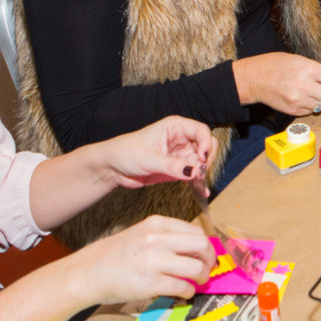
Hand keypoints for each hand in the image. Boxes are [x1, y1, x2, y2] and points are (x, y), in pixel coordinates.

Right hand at [72, 215, 215, 303]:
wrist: (86, 273)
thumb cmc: (115, 256)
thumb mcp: (142, 235)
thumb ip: (167, 238)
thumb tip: (197, 250)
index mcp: (157, 223)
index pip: (196, 231)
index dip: (206, 246)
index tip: (206, 255)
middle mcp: (157, 239)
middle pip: (202, 246)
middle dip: (210, 260)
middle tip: (207, 269)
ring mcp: (154, 261)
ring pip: (196, 268)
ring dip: (202, 278)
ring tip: (196, 282)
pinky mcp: (150, 283)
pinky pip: (182, 287)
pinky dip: (188, 292)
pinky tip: (183, 292)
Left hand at [98, 117, 215, 189]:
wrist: (113, 167)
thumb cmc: (126, 152)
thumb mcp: (150, 159)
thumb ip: (173, 166)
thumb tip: (194, 172)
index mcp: (175, 127)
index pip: (201, 131)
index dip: (206, 144)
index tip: (202, 158)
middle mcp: (181, 139)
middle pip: (207, 146)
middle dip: (205, 160)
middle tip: (198, 172)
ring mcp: (181, 154)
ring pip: (202, 162)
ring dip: (202, 174)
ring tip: (199, 185)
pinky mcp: (178, 169)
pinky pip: (193, 175)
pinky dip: (198, 183)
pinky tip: (202, 192)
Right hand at [233, 51, 320, 115]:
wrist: (253, 78)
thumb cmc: (277, 65)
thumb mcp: (302, 60)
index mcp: (310, 69)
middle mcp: (306, 86)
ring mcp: (299, 101)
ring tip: (314, 91)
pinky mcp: (293, 111)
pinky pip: (312, 111)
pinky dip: (313, 106)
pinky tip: (303, 97)